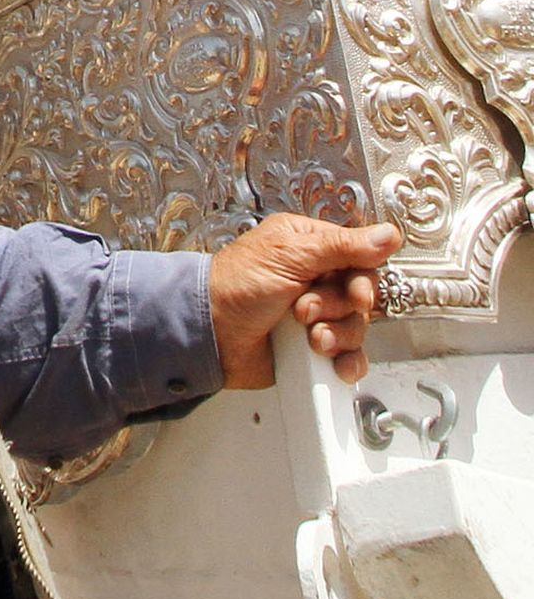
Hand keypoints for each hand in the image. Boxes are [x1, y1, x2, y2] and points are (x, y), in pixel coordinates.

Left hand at [208, 213, 399, 387]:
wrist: (211, 334)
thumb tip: (387, 234)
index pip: (359, 258)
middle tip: (307, 311)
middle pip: (361, 295)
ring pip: (357, 326)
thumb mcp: (289, 256)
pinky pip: (349, 356)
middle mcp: (316, 279)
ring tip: (309, 337)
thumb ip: (341, 246)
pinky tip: (333, 363)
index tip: (352, 292)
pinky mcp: (314, 347)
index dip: (361, 278)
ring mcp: (316, 315)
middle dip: (339, 307)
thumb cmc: (235, 286)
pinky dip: (346, 362)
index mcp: (310, 246)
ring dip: (337, 335)